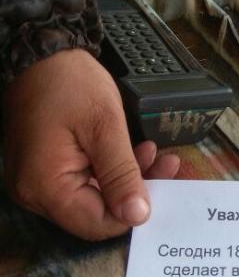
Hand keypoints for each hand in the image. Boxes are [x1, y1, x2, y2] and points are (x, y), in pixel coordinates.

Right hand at [3, 49, 180, 240]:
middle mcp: (34, 193)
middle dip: (134, 190)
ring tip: (152, 151)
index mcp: (45, 186)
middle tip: (165, 162)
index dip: (132, 210)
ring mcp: (36, 182)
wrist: (41, 52)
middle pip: (94, 212)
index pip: (96, 224)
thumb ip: (122, 174)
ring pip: (91, 198)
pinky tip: (131, 151)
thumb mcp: (105, 126)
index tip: (163, 182)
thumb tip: (138, 216)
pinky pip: (80, 183)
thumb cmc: (71, 83)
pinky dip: (107, 171)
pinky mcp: (43, 169)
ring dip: (125, 179)